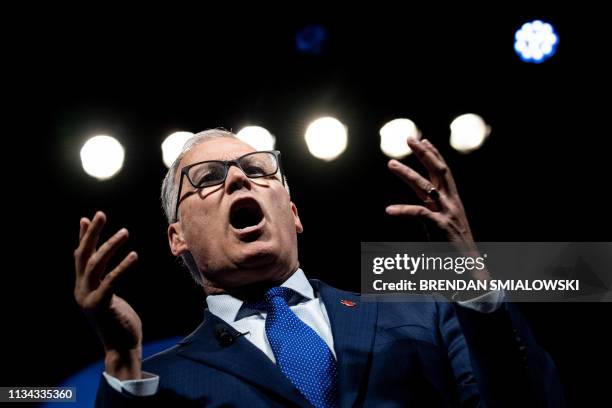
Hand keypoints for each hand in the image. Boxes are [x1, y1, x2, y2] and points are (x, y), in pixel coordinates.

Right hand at [73, 211, 142, 379]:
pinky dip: (121, 267)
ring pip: (95, 265)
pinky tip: (134, 255)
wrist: (122, 347)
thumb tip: (104, 262)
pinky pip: (110, 281)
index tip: (87, 218)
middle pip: (83, 256)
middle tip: (100, 214)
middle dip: (91, 233)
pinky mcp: (100, 306)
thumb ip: (104, 279)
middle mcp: (81, 290)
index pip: (80, 256)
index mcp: (82, 287)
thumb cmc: (120, 320)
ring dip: (109, 246)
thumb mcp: (109, 295)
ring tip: (124, 231)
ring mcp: (88, 298)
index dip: (83, 237)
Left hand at [385, 139, 488, 280]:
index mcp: (453, 202)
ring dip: (407, 173)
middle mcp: (452, 204)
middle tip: (409, 138)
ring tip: (391, 163)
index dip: (434, 154)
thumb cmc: (454, 251)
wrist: (470, 271)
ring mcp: (447, 214)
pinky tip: (390, 210)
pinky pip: (419, 213)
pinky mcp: (440, 227)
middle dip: (424, 153)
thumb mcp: (443, 226)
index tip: (424, 140)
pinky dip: (404, 210)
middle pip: (439, 171)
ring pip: (426, 187)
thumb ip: (433, 213)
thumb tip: (422, 204)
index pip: (444, 172)